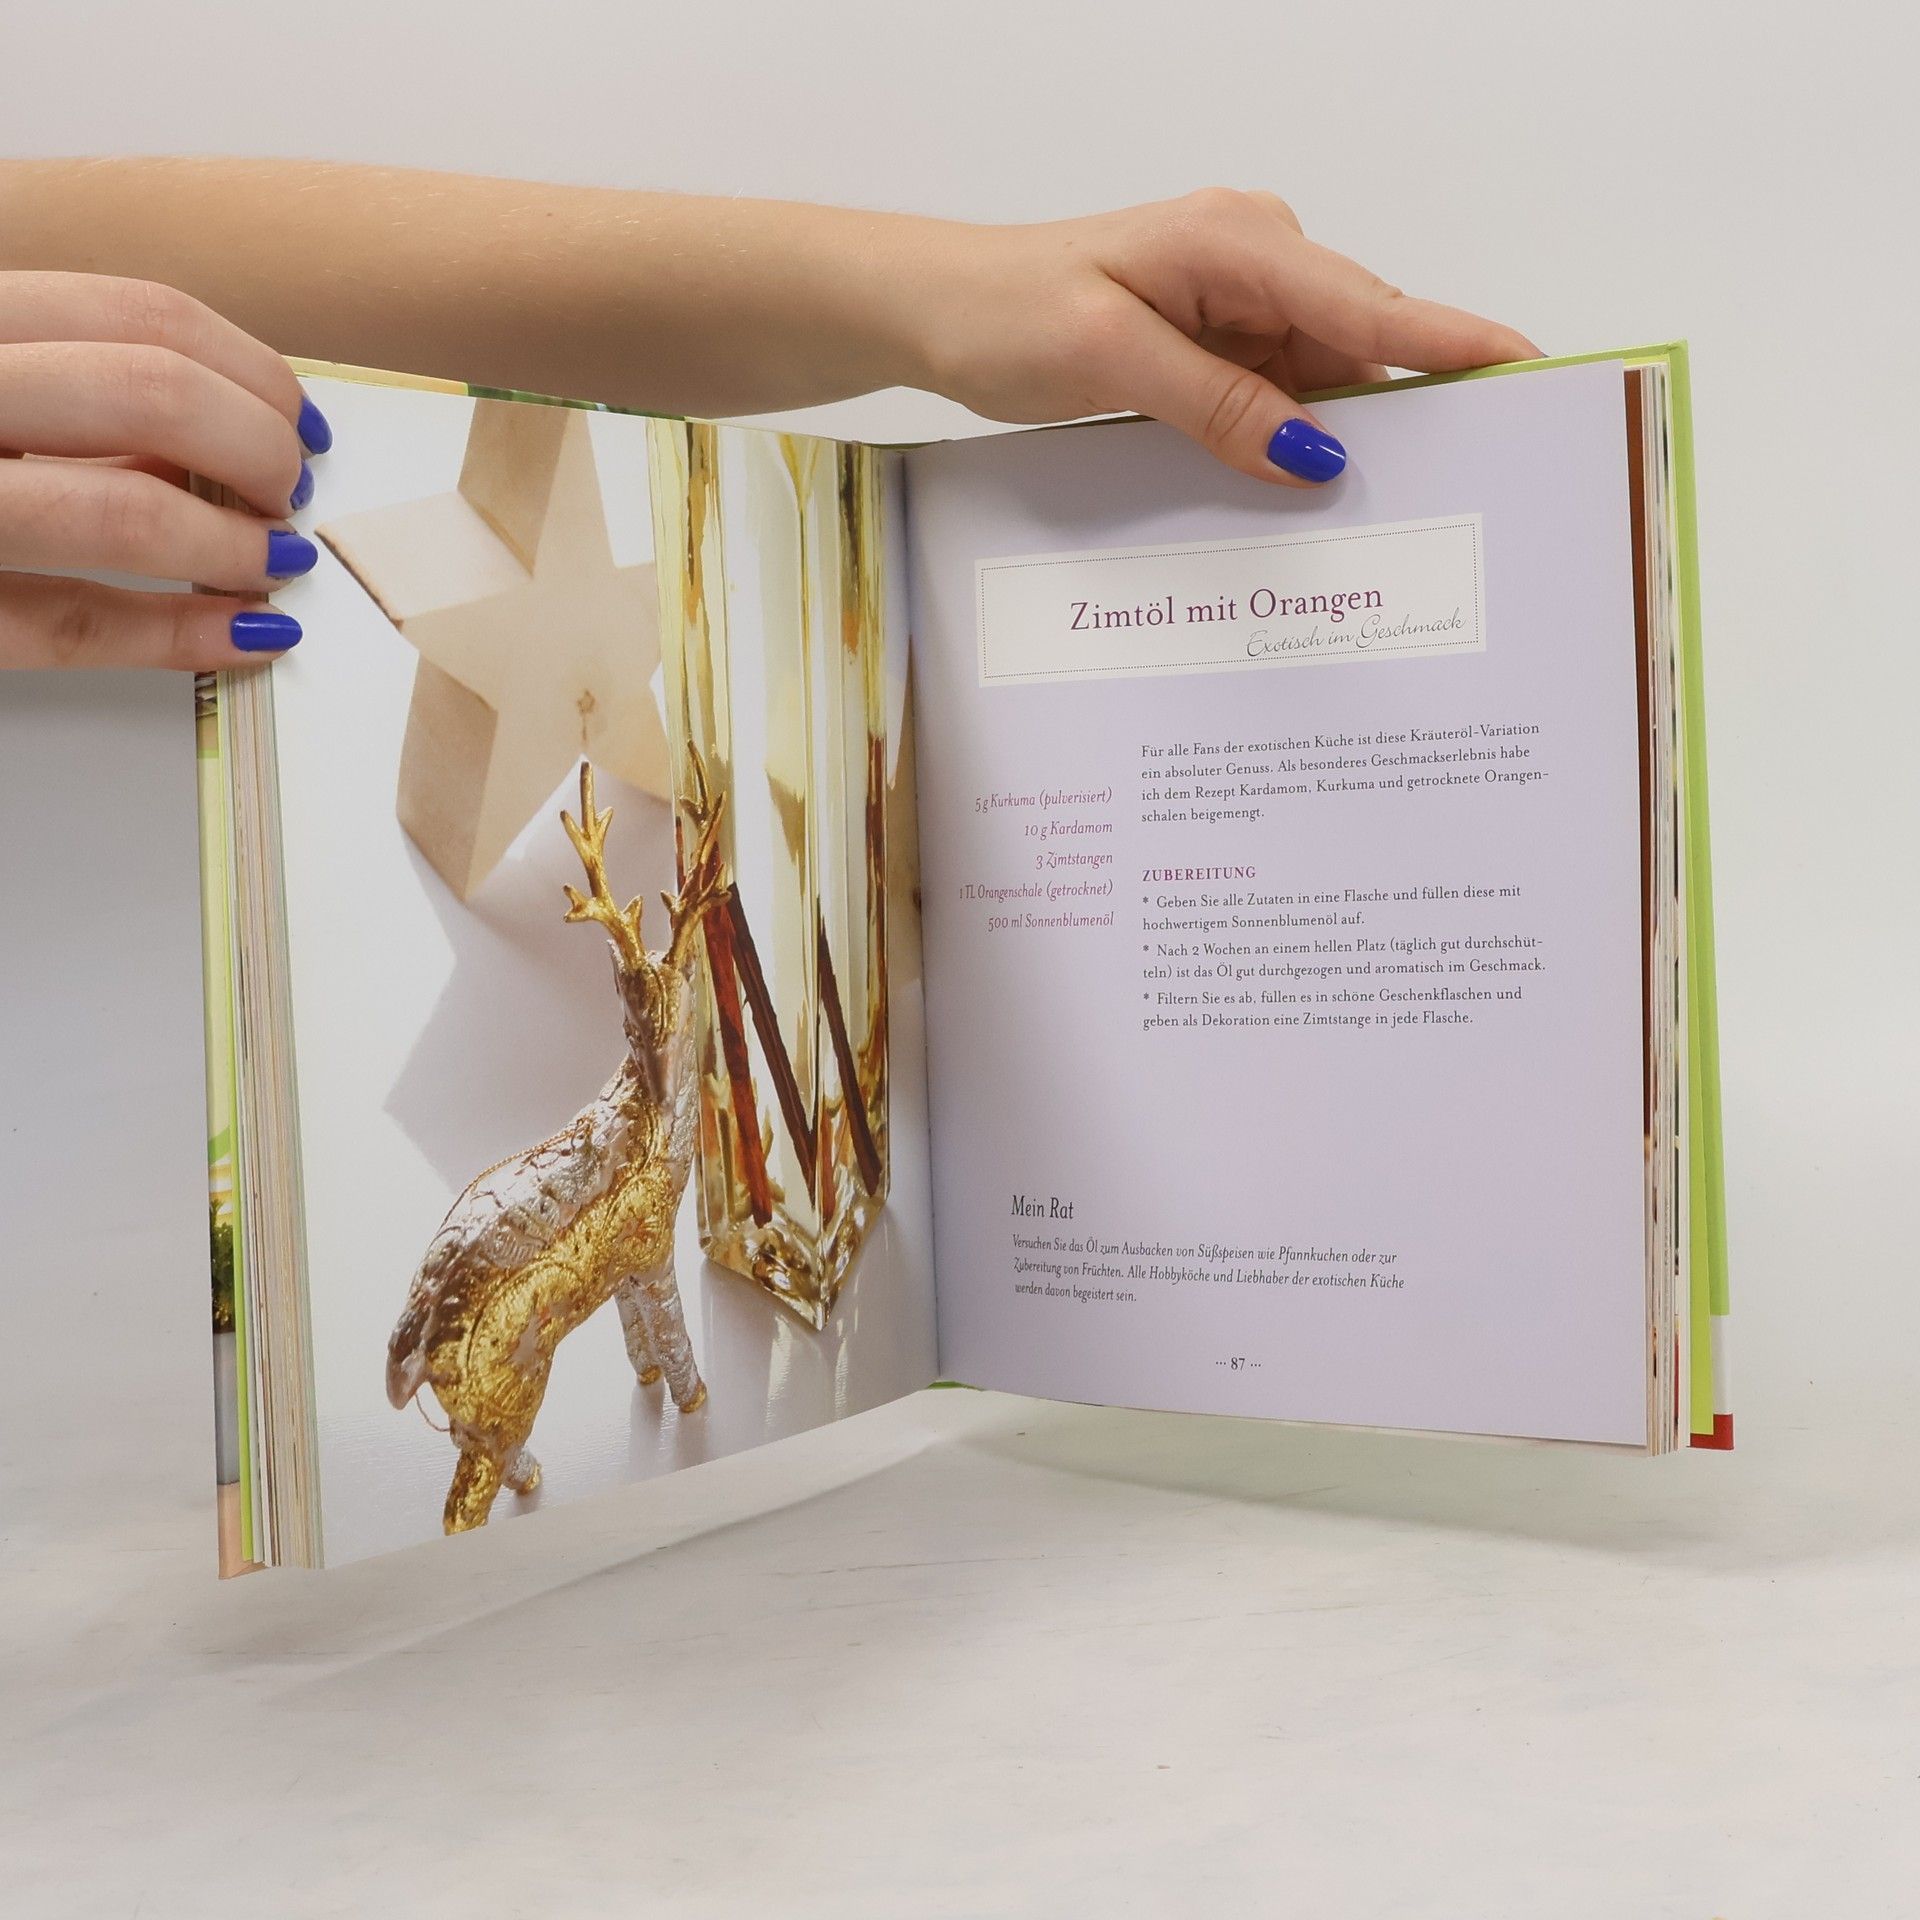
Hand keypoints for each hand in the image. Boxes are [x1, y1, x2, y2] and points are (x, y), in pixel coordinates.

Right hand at [0, 271, 329, 670]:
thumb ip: (65, 389)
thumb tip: (208, 432)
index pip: (137, 316)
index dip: (250, 373)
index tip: (298, 420)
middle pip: (148, 396)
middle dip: (257, 451)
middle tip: (290, 493)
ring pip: (120, 510)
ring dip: (231, 543)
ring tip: (273, 560)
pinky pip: (70, 622)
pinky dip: (180, 635)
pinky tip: (244, 634)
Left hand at [905, 188, 1539, 486]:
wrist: (933, 308)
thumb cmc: (1004, 312)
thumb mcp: (1111, 361)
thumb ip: (1220, 403)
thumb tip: (1315, 453)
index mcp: (1237, 243)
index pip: (1369, 303)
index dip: (1453, 343)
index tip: (1530, 369)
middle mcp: (1251, 262)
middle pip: (1359, 345)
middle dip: (1410, 410)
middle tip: (1472, 481)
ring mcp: (1233, 302)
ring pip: (1320, 378)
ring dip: (1345, 437)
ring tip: (1393, 508)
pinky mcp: (1210, 340)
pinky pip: (1275, 393)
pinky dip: (1291, 438)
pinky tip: (1309, 490)